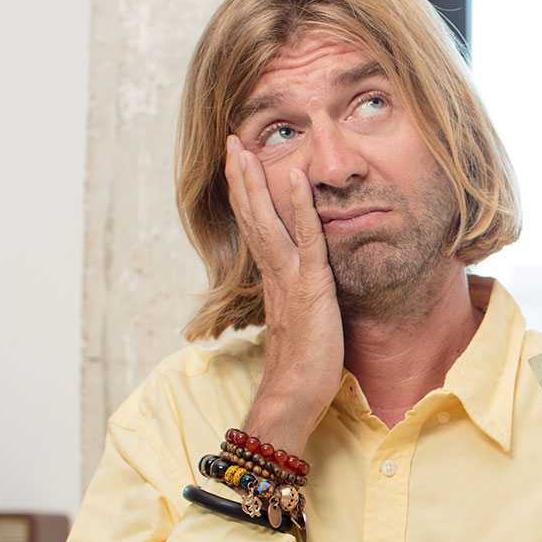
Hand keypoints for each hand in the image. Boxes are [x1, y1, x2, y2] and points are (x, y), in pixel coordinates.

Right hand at [223, 135, 343, 453]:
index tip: (239, 165)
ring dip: (255, 183)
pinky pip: (306, 240)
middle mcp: (274, 274)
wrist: (292, 399)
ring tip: (244, 148)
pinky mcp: (310, 289)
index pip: (255, 229)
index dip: (246, 196)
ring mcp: (289, 280)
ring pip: (267, 222)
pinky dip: (301, 207)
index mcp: (273, 280)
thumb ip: (299, 298)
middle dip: (240, 177)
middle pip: (251, 217)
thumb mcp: (302, 322)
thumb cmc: (302, 368)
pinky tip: (296, 178)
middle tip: (230, 141)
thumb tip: (304, 286)